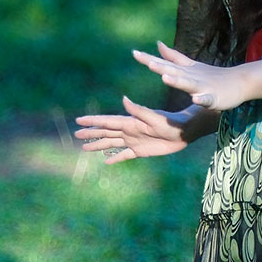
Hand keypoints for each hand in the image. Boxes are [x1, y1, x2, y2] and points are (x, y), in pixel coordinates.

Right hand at [75, 96, 213, 163]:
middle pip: (105, 133)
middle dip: (91, 133)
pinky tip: (106, 162)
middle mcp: (129, 131)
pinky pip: (124, 155)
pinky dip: (115, 158)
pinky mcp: (141, 151)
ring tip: (84, 148)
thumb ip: (139, 110)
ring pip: (111, 144)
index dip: (93, 121)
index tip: (79, 120)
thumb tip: (124, 99)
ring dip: (98, 145)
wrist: (185, 131)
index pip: (107, 121)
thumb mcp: (155, 118)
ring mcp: (134, 141)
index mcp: (130, 122)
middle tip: (76, 134)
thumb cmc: (172, 123)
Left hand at [133, 41, 248, 110]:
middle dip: (160, 67)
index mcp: (184, 71)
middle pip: (173, 71)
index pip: (164, 64)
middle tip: (147, 62)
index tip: (134, 53)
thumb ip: (172, 56)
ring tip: (165, 77)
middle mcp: (191, 77)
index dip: (149, 59)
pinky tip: (195, 99)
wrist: (239, 81)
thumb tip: (157, 44)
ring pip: (188, 84)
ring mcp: (203, 87)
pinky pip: (207, 99)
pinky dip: (201, 98)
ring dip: (177, 81)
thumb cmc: (213, 75)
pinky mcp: (214, 98)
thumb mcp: (190, 66)